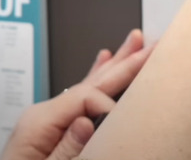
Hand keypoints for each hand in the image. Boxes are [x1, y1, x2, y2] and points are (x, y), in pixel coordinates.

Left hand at [0, 29, 153, 159]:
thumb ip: (64, 149)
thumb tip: (85, 122)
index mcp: (39, 122)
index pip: (85, 97)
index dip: (110, 105)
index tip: (125, 121)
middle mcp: (44, 115)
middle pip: (92, 82)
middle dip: (125, 63)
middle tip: (150, 45)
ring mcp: (48, 119)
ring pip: (90, 85)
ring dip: (116, 65)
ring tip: (135, 41)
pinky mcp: (53, 128)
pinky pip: (81, 97)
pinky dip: (97, 78)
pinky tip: (105, 60)